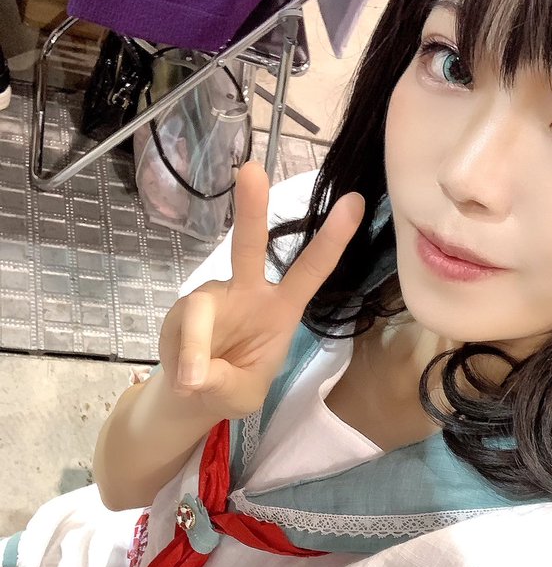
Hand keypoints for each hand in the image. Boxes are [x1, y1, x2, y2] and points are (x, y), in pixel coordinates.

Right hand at [158, 161, 364, 423]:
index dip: (332, 240)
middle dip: (251, 209)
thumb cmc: (233, 386)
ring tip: (194, 382)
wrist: (193, 396)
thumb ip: (222, 382)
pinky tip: (187, 381)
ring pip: (202, 308)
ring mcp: (212, 299)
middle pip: (249, 246)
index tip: (354, 203)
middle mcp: (247, 293)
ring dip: (196, 344)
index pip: (310, 270)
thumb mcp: (242, 396)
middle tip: (252, 170)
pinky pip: (183, 330)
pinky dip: (185, 357)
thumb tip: (192, 375)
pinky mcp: (182, 311)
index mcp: (281, 309)